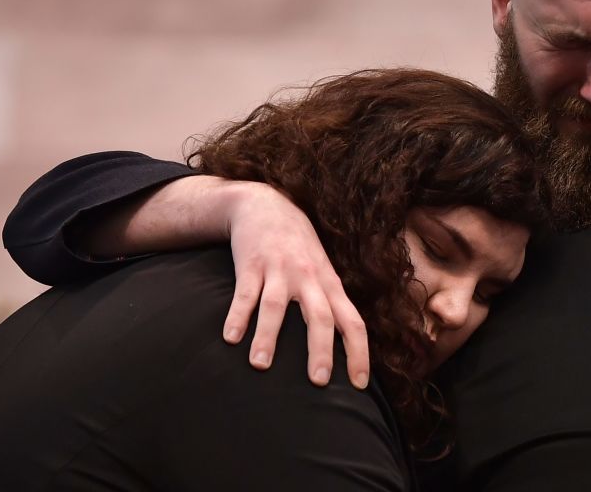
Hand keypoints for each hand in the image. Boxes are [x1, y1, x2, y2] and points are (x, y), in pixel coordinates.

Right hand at [222, 182, 369, 388]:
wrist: (267, 205)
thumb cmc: (299, 248)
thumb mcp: (322, 272)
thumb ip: (330, 304)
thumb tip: (339, 349)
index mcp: (330, 285)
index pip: (353, 322)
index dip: (359, 352)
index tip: (359, 384)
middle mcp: (309, 279)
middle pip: (320, 317)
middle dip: (321, 350)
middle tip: (319, 382)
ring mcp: (280, 270)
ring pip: (277, 306)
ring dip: (268, 336)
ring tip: (260, 365)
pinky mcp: (251, 263)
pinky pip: (245, 293)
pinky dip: (238, 315)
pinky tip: (231, 337)